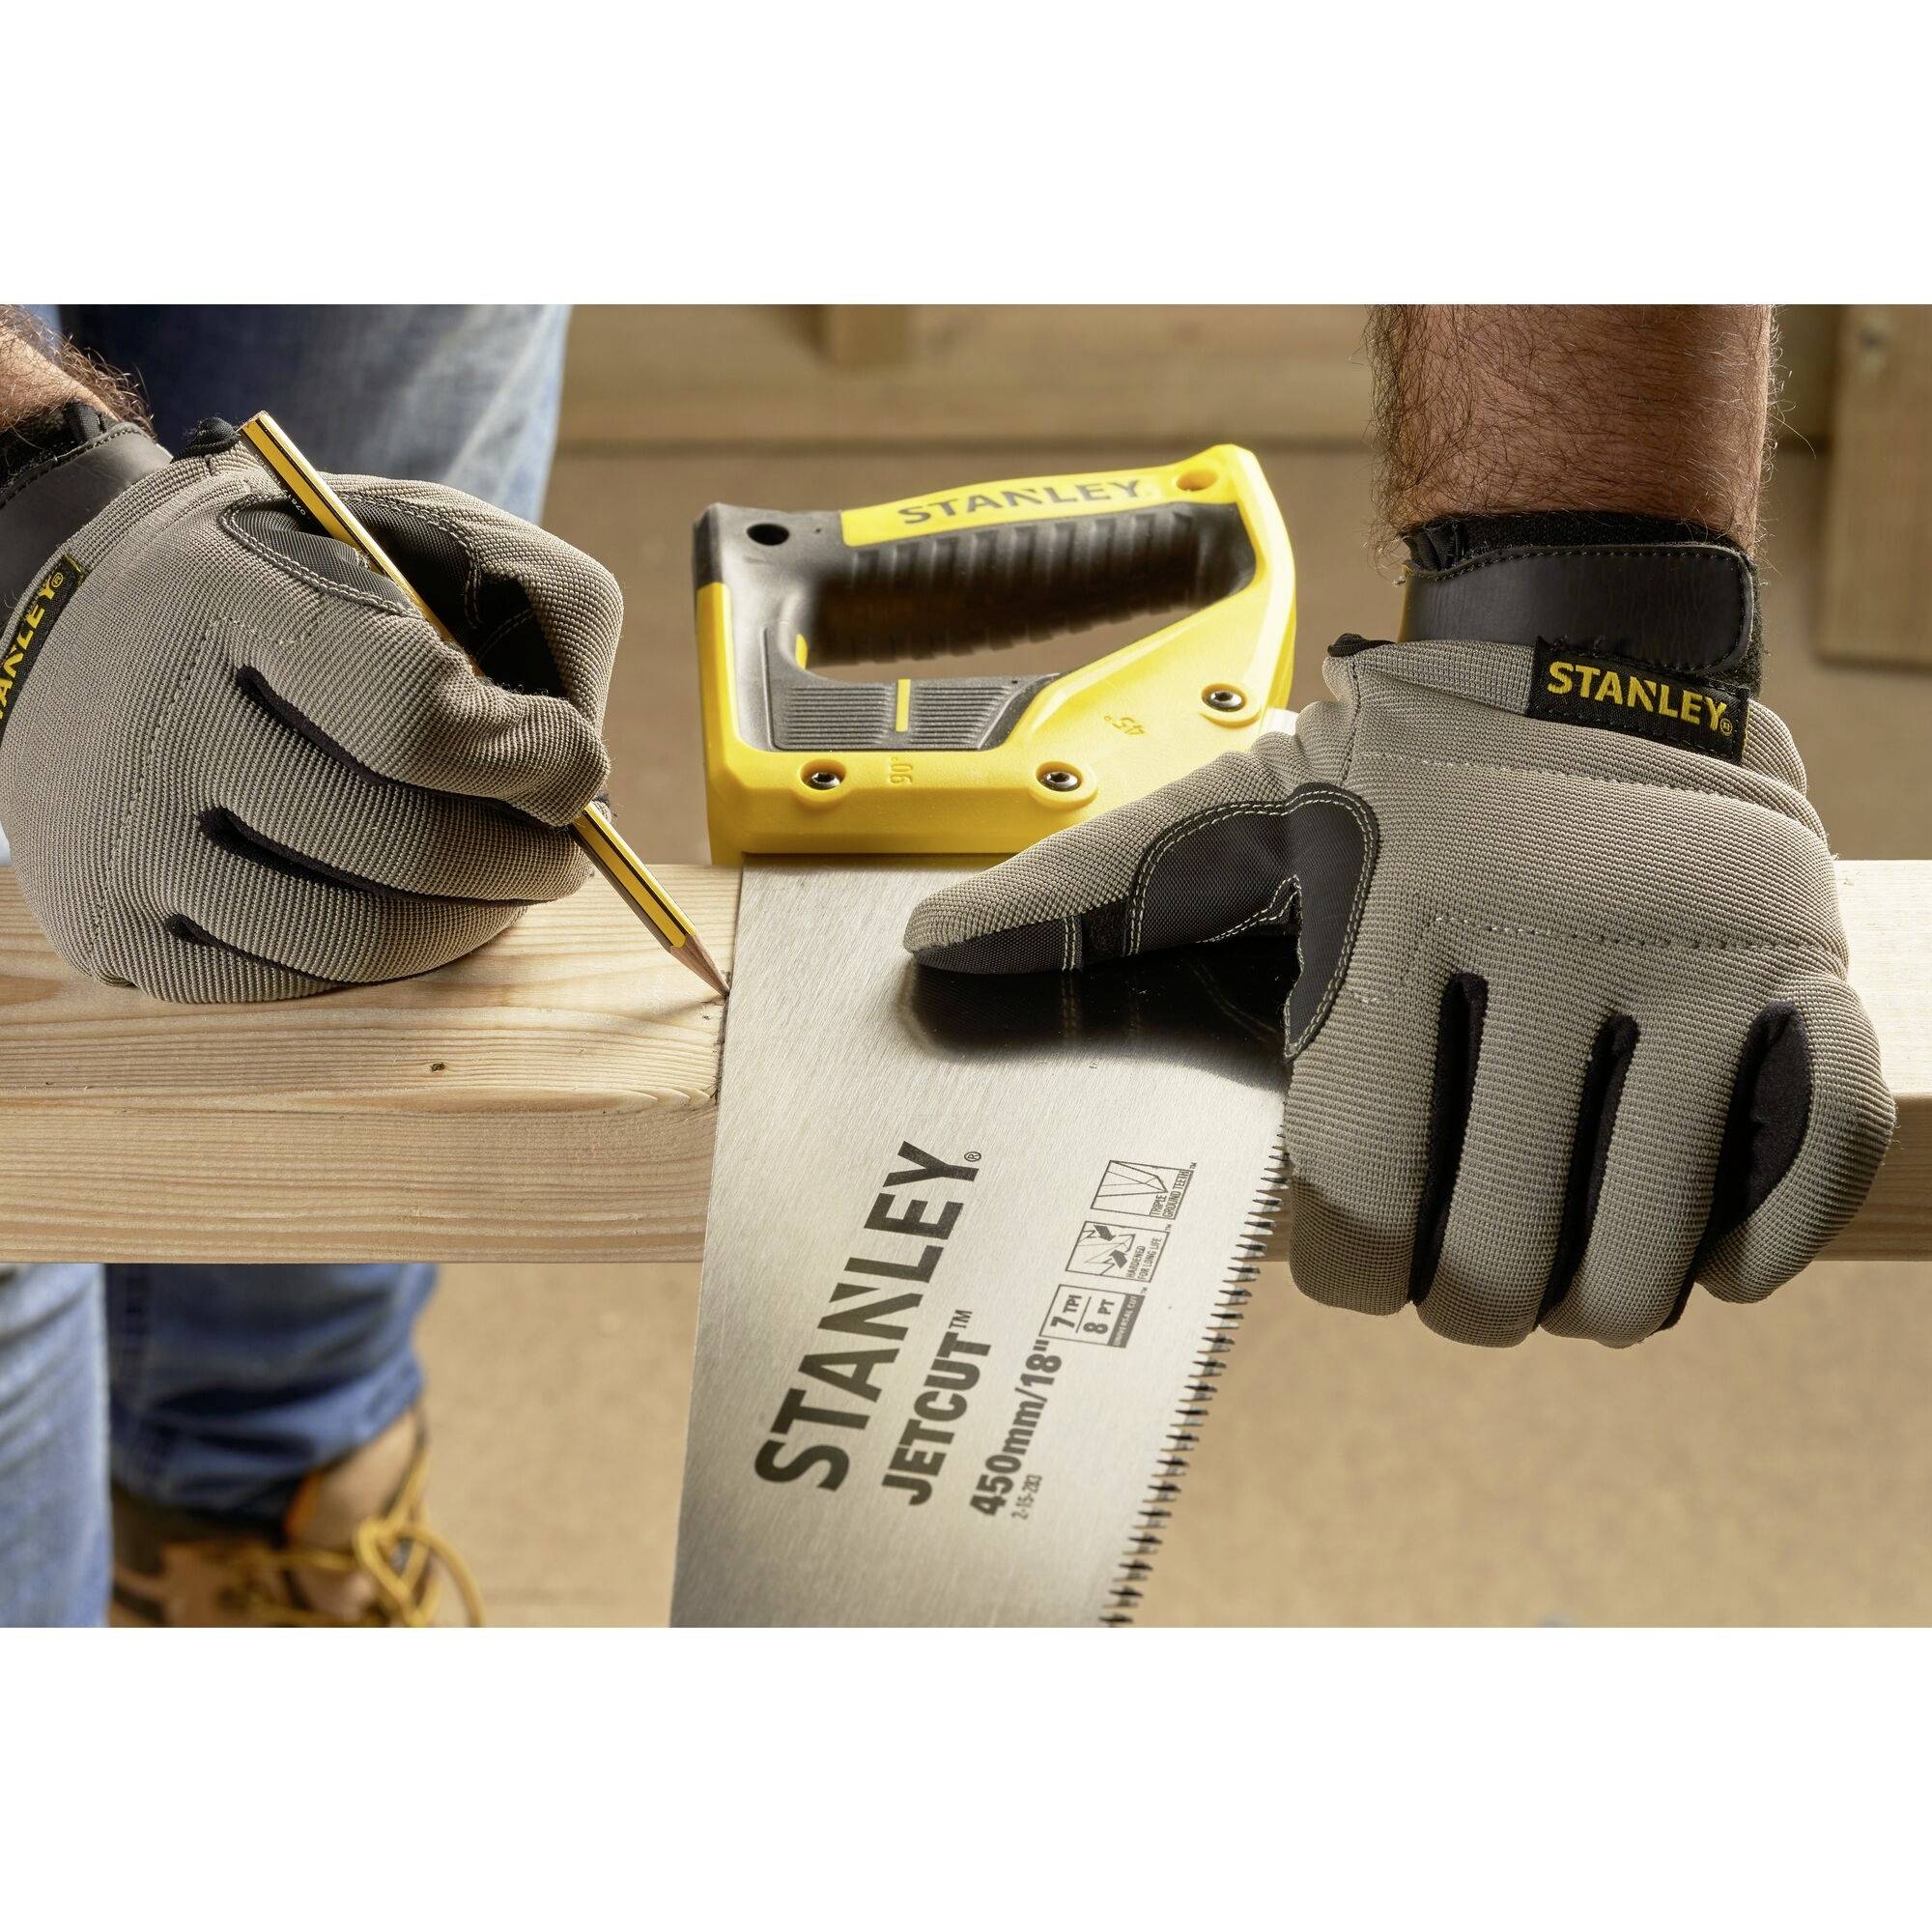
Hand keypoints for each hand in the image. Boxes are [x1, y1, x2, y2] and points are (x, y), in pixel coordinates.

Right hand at [0, 412, 619, 1000]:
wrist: (78, 612)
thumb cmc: (299, 573)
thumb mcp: (417, 528)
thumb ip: (539, 605)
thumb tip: (587, 775)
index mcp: (232, 597)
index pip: (416, 718)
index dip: (528, 757)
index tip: (572, 759)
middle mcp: (159, 722)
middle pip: (406, 847)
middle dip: (526, 861)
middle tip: (562, 850)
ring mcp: (127, 841)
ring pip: (360, 939)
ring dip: (472, 922)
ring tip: (505, 880)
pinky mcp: (116, 931)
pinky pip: (296, 982)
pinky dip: (384, 959)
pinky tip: (412, 904)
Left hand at [905, 632, 1894, 1346]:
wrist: (1590, 656)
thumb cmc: (1386, 775)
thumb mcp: (1227, 820)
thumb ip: (1085, 900)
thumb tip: (926, 963)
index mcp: (1400, 925)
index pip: (1361, 1203)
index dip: (1345, 1266)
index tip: (1350, 1248)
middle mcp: (1563, 944)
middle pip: (1498, 1261)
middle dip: (1458, 1299)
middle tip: (1450, 1266)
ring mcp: (1707, 966)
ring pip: (1643, 1264)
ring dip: (1583, 1297)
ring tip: (1547, 1250)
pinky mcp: (1813, 982)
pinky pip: (1802, 1179)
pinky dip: (1741, 1247)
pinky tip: (1677, 1225)